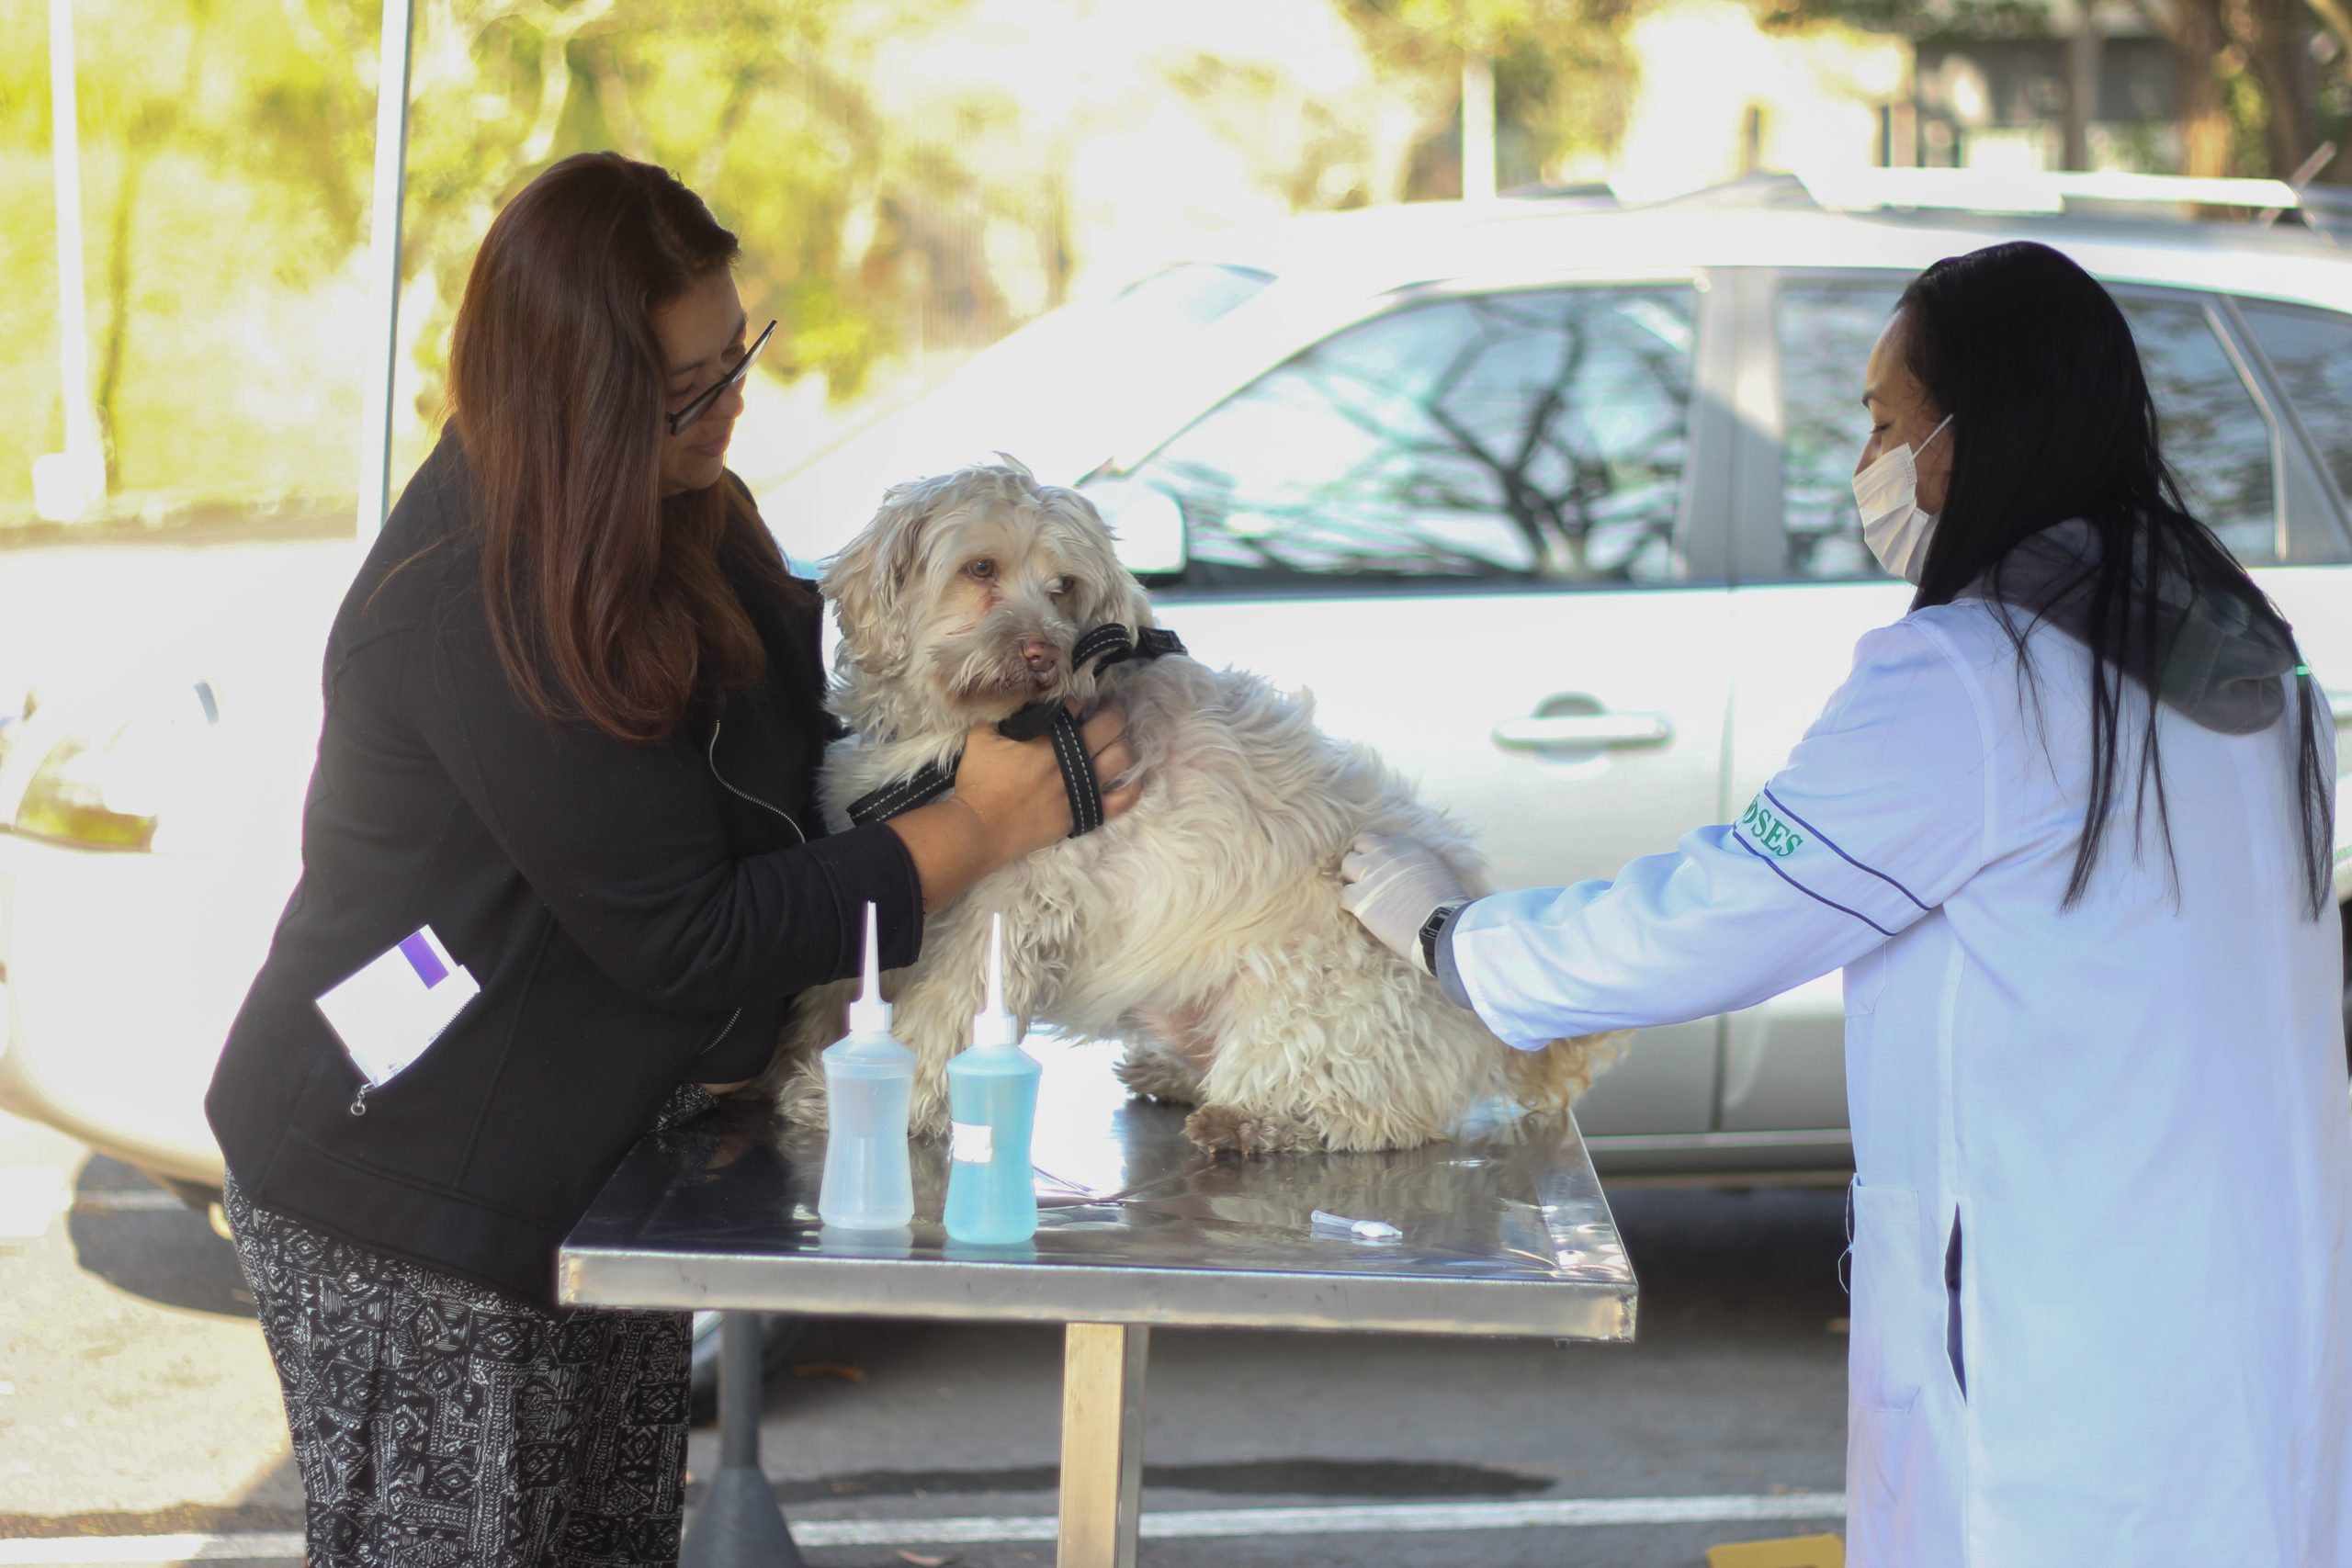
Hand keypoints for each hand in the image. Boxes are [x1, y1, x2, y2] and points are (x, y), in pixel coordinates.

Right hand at [949, 701, 1140, 864]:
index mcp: (1048, 735)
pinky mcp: (1085, 812)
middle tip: (1107, 710)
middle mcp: (1071, 757)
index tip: (1084, 695)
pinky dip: (1132, 787)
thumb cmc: (979, 781)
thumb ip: (1003, 712)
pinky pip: (1122, 801)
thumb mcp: (981, 735)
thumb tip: (1021, 698)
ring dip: (1123, 742)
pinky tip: (1133, 778)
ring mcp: (1082, 786)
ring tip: (1116, 739)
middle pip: (1111, 723)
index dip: (1083, 694)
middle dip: (1112, 711)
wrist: (981, 828)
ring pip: (1122, 756)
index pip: (1078, 702)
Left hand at [1340, 832, 1467, 971]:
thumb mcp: (1436, 869)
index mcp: (1407, 845)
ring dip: (1353, 878)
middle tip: (1370, 879)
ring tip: (1364, 895)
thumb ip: (1418, 863)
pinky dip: (1352, 904)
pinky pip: (1344, 895)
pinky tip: (1364, 913)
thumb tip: (1410, 872)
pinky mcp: (1359, 896)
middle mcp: (1385, 853)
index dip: (1381, 855)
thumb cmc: (1448, 903)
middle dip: (1363, 860)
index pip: (1384, 841)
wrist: (1442, 925)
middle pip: (1361, 845)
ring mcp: (1370, 873)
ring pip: (1347, 865)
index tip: (1385, 868)